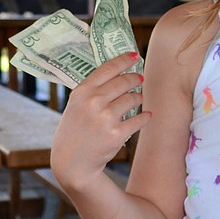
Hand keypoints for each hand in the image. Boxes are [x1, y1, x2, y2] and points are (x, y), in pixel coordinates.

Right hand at [50, 52, 150, 194]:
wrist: (72, 162)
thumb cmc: (74, 132)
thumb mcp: (75, 106)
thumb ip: (92, 91)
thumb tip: (117, 74)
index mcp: (81, 92)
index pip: (107, 68)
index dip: (124, 60)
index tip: (135, 56)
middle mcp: (93, 102)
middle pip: (123, 82)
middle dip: (135, 79)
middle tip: (139, 78)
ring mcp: (106, 118)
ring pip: (133, 99)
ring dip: (138, 98)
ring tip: (138, 99)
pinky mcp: (117, 134)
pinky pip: (139, 120)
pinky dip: (145, 117)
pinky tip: (147, 115)